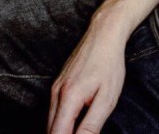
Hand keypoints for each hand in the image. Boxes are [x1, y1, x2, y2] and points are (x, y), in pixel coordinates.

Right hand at [47, 16, 129, 133]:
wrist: (103, 35)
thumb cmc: (109, 65)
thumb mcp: (106, 99)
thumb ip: (91, 125)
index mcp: (68, 98)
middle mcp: (56, 93)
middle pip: (49, 131)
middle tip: (84, 133)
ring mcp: (54, 88)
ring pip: (50, 122)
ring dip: (61, 132)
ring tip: (81, 131)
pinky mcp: (57, 85)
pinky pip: (53, 112)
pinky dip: (61, 124)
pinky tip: (75, 126)